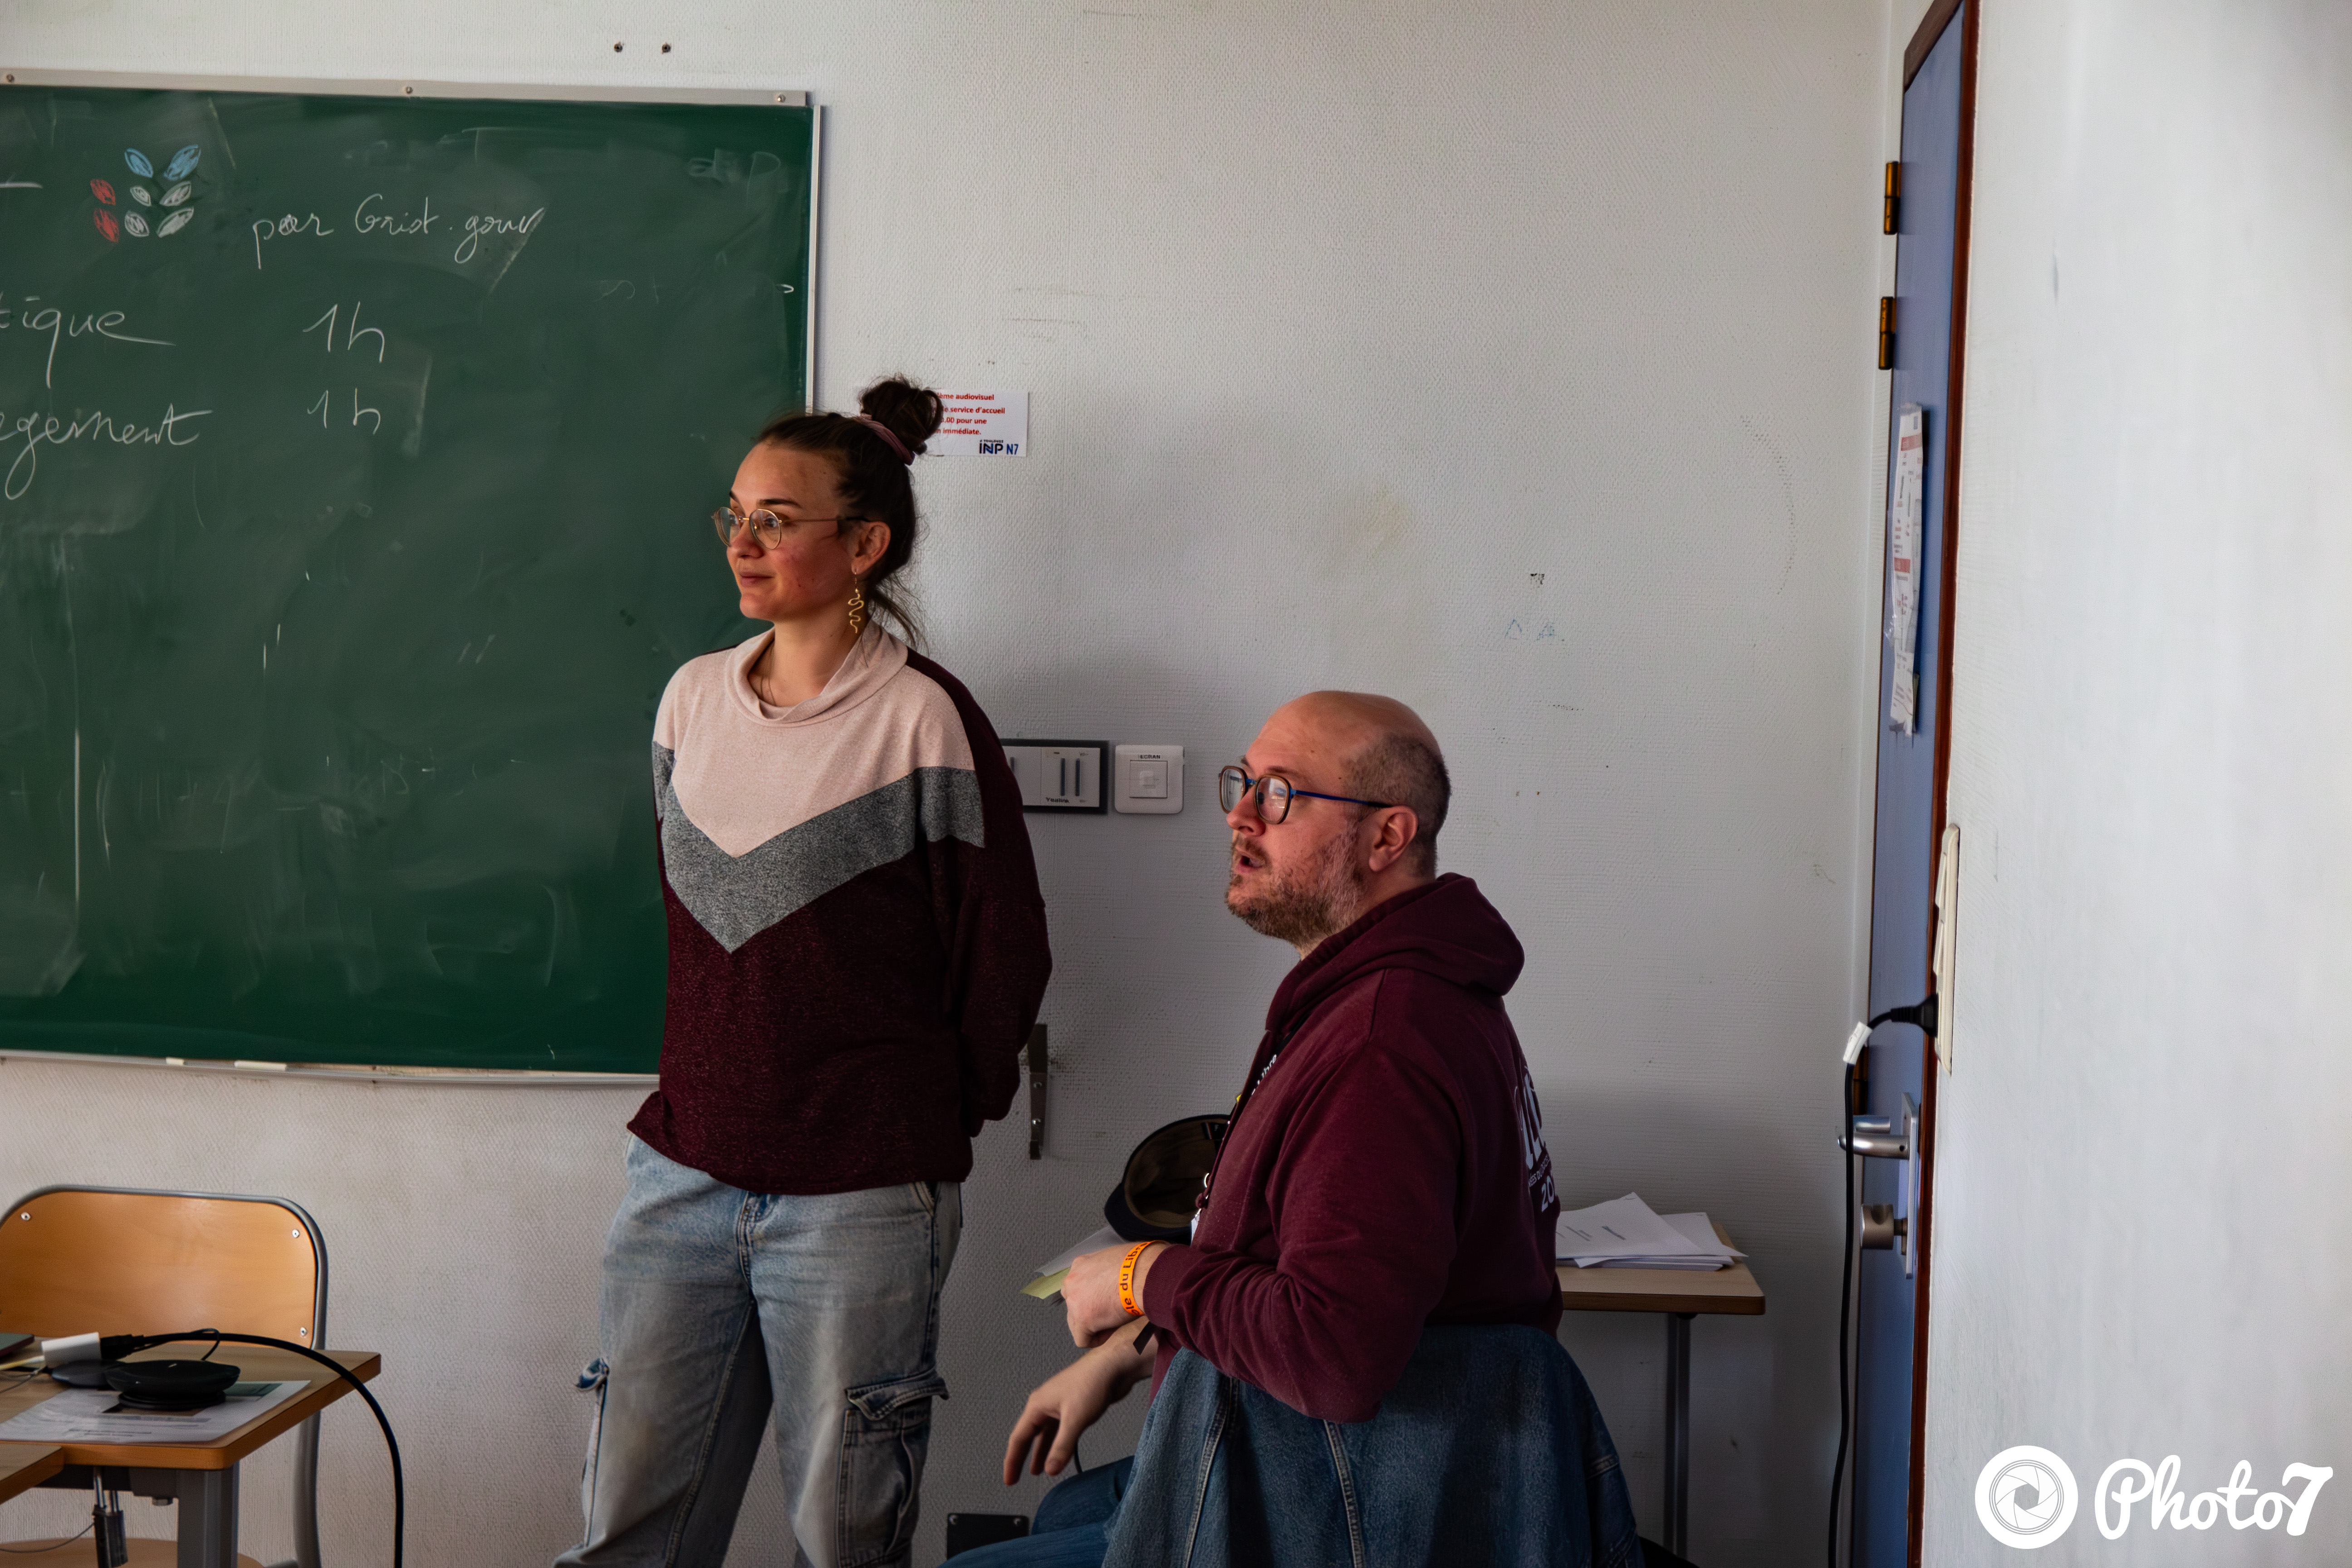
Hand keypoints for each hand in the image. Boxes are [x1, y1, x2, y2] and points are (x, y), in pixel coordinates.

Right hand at [1001, 1321, 1155, 1483]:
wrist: (1114, 1365)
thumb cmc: (1092, 1384)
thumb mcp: (1075, 1420)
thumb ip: (1062, 1446)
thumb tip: (1050, 1471)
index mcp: (1038, 1405)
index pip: (1019, 1438)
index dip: (1013, 1461)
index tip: (1009, 1481)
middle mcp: (1045, 1404)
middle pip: (1029, 1435)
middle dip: (1023, 1457)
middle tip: (1017, 1479)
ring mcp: (1059, 1405)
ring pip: (1045, 1434)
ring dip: (1041, 1452)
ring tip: (1038, 1471)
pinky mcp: (1074, 1407)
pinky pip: (1060, 1430)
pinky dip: (1057, 1444)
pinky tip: (1060, 1454)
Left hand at [1062, 1241, 1165, 1346]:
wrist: (1142, 1274)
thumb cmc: (1137, 1264)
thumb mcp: (1114, 1258)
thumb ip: (1104, 1270)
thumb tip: (1113, 1280)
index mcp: (1080, 1265)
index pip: (1078, 1286)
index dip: (1092, 1296)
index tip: (1107, 1299)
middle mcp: (1071, 1282)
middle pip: (1074, 1304)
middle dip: (1089, 1311)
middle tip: (1110, 1311)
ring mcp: (1074, 1301)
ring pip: (1076, 1323)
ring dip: (1093, 1325)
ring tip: (1114, 1320)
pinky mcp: (1082, 1319)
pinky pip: (1082, 1339)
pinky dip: (1097, 1339)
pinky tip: (1112, 1330)